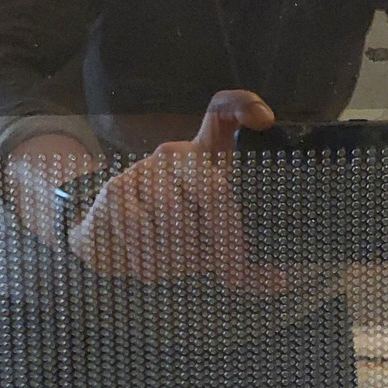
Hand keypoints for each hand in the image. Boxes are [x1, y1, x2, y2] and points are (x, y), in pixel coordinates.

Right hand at [68, 90, 285, 292]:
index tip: (266, 120)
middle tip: (224, 270)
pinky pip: (143, 230)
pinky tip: (150, 264)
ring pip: (177, 216)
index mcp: (205, 158)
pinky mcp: (116, 190)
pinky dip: (152, 258)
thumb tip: (280, 282)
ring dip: (182, 255)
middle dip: (222, 240)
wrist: (106, 240)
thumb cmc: (171, 237)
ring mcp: (144, 169)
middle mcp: (175, 154)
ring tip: (178, 265)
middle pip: (214, 190)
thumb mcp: (211, 245)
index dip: (244, 104)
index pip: (223, 112)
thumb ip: (243, 263)